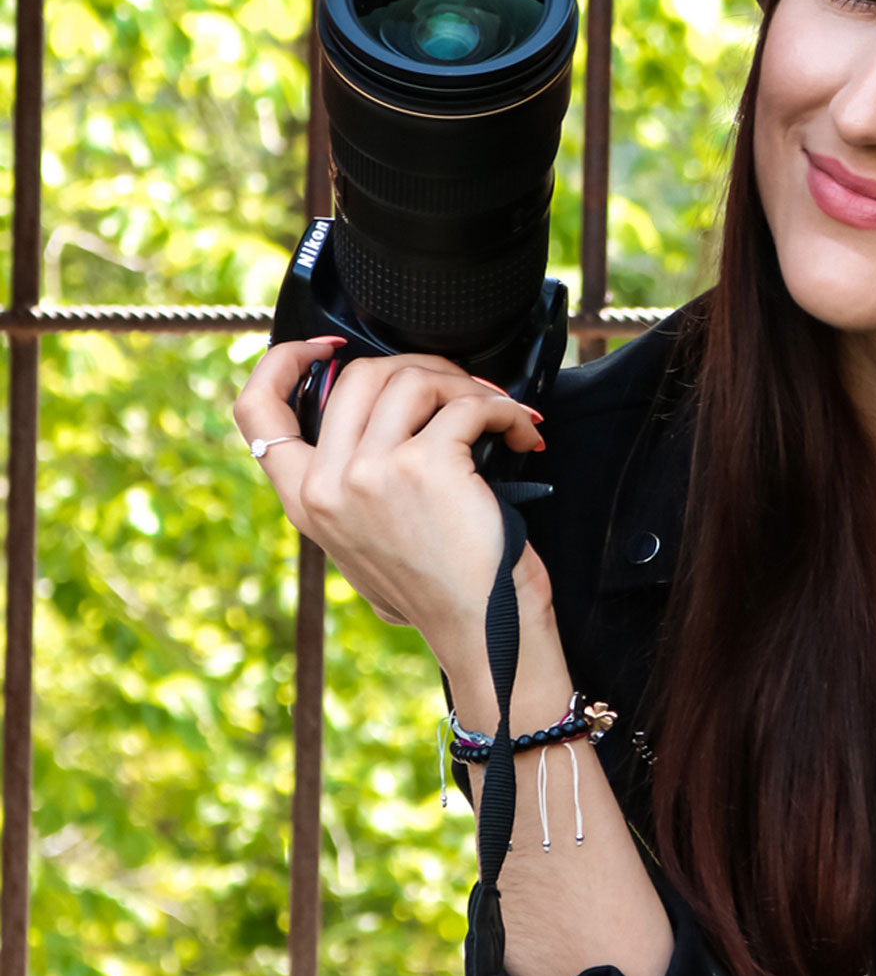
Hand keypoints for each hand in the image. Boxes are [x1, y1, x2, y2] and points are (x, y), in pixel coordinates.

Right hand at [233, 339, 561, 681]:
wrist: (480, 629)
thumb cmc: (438, 588)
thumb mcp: (363, 542)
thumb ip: (348, 487)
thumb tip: (371, 418)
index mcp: (305, 499)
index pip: (256, 409)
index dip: (284, 360)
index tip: (327, 346)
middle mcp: (328, 484)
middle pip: (358, 375)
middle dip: (419, 369)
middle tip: (459, 393)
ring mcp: (372, 473)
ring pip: (413, 379)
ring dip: (465, 386)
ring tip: (495, 414)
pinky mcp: (425, 466)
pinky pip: (468, 406)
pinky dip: (503, 409)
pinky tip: (520, 430)